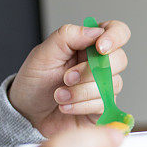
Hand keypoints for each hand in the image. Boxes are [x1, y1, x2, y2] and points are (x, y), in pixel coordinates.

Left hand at [9, 21, 129, 137]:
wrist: (27, 115)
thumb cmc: (34, 82)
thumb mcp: (43, 54)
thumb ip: (68, 36)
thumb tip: (96, 31)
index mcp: (88, 44)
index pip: (117, 31)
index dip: (115, 37)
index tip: (100, 48)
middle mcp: (101, 63)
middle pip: (120, 59)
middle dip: (90, 71)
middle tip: (66, 77)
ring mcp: (105, 86)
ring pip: (111, 84)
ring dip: (81, 91)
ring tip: (59, 95)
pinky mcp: (104, 106)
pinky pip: (105, 104)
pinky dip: (81, 105)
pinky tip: (66, 106)